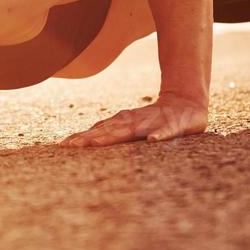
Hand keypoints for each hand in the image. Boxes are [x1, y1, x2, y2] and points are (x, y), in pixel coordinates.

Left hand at [60, 93, 207, 146]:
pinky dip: (159, 136)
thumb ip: (113, 133)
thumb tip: (87, 141)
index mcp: (124, 123)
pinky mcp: (173, 125)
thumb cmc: (156, 118)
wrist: (186, 103)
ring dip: (113, 136)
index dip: (81, 138)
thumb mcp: (133, 127)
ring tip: (96, 143)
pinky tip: (152, 141)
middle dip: (89, 138)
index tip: (63, 146)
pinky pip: (166, 132)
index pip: (99, 132)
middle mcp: (134, 121)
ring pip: (131, 129)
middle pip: (108, 131)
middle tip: (70, 146)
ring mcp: (152, 122)